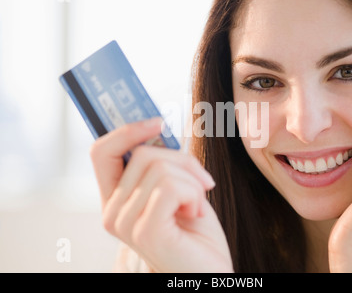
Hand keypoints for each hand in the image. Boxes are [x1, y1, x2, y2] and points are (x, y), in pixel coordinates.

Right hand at [90, 118, 232, 272]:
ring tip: (196, 205)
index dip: (127, 130)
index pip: (102, 151)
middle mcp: (113, 211)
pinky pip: (172, 187)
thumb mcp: (177, 187)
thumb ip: (162, 163)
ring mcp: (126, 223)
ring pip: (160, 167)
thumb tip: (158, 127)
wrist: (207, 270)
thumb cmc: (194, 231)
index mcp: (117, 198)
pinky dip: (195, 195)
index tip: (157, 122)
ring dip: (193, 181)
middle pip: (143, 154)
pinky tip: (196, 214)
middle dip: (183, 161)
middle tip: (202, 182)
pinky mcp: (145, 231)